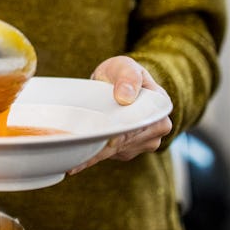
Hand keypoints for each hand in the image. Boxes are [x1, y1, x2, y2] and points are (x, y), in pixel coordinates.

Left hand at [66, 55, 172, 174]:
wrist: (117, 82)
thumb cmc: (122, 72)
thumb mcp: (125, 66)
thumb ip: (128, 77)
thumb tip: (125, 97)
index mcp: (159, 109)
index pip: (136, 125)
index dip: (116, 133)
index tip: (94, 140)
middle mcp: (155, 130)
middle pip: (123, 142)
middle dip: (97, 149)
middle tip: (71, 162)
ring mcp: (141, 143)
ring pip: (114, 152)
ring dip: (92, 155)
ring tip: (70, 162)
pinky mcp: (127, 150)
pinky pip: (109, 155)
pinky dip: (92, 155)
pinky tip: (74, 162)